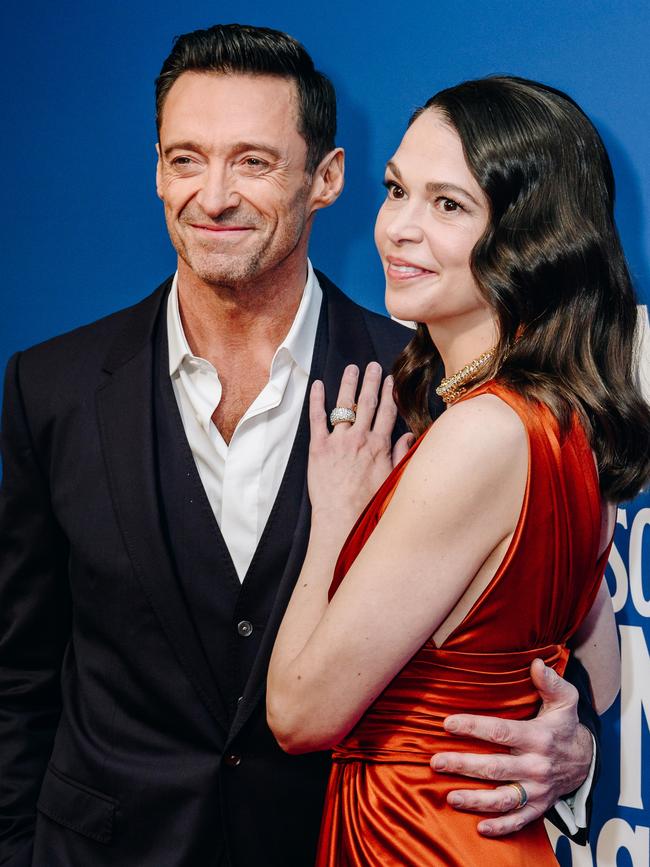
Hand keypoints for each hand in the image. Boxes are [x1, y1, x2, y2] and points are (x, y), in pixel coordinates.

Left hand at [308, 362, 412, 524]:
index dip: (389, 394)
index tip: (390, 379)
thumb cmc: (368, 505)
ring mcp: (338, 441)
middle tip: (372, 365)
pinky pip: (317, 418)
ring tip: (351, 368)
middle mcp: (360, 438)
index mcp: (380, 446)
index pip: (386, 412)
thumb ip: (400, 455)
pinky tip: (317, 385)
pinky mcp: (318, 447)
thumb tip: (409, 436)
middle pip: (367, 403)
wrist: (342, 519)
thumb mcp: (393, 480)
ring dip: (348, 384)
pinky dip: (317, 400)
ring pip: (344, 405)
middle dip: (371, 381)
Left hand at [430, 658, 592, 835]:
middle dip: (463, 765)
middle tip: (436, 762)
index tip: (447, 723)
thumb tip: (537, 664)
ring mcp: (537, 790)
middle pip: (495, 767)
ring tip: (450, 797)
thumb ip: (550, 682)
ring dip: (476, 800)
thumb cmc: (565, 726)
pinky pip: (519, 820)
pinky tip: (480, 828)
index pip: (500, 731)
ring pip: (503, 798)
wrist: (586, 761)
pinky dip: (501, 827)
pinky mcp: (539, 807)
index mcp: (538, 737)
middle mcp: (536, 766)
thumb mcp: (564, 701)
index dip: (473, 727)